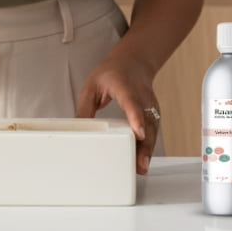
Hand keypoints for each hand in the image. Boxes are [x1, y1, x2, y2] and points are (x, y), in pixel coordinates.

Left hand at [76, 47, 159, 175]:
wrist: (133, 62)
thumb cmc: (111, 73)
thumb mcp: (91, 86)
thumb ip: (85, 109)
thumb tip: (78, 132)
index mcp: (125, 87)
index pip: (132, 103)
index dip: (136, 118)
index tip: (139, 133)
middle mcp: (142, 97)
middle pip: (147, 122)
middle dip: (145, 144)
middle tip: (141, 164)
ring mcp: (150, 106)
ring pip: (153, 130)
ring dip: (148, 149)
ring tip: (141, 168)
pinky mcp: (153, 114)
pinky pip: (153, 132)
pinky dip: (149, 147)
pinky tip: (142, 161)